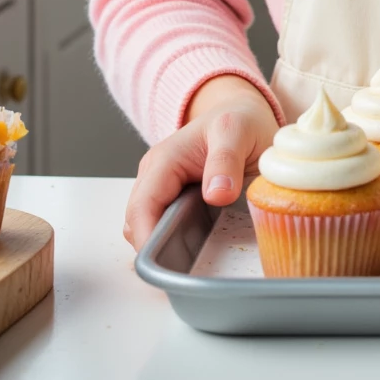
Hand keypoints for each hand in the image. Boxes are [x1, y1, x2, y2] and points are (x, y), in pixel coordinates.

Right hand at [122, 75, 279, 251]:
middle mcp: (154, 176)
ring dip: (163, 245)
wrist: (242, 112)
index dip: (148, 239)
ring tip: (194, 258)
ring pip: (147, 228)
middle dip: (155, 248)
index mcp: (164, 160)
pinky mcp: (172, 201)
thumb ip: (226, 159)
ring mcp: (161, 190)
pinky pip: (162, 227)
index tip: (169, 265)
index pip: (141, 208)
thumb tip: (216, 194)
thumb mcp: (237, 130)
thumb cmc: (238, 119)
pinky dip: (173, 241)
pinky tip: (196, 247)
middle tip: (187, 267)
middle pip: (137, 223)